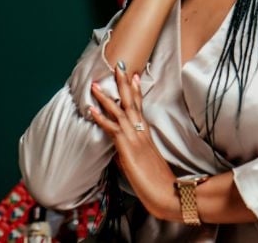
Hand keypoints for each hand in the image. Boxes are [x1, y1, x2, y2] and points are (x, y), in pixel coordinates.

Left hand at [90, 62, 177, 219]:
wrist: (166, 192)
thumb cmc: (157, 180)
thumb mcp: (143, 162)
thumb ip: (131, 153)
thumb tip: (119, 152)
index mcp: (146, 134)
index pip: (140, 106)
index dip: (136, 90)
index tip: (135, 75)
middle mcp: (141, 131)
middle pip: (131, 101)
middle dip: (124, 82)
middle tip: (119, 65)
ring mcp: (134, 137)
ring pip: (119, 110)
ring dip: (106, 96)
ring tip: (96, 84)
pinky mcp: (127, 146)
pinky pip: (111, 128)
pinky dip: (100, 117)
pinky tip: (91, 109)